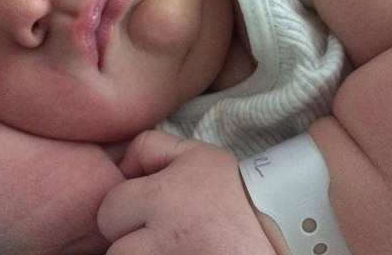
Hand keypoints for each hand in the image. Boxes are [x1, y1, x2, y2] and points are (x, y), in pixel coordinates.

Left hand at [98, 129, 276, 254]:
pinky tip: (182, 253)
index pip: (108, 209)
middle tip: (162, 234)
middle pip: (115, 249)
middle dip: (131, 241)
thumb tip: (119, 163)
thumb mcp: (199, 155)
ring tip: (174, 247)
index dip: (124, 209)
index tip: (146, 211)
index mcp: (164, 197)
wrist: (283, 232)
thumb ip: (151, 147)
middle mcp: (165, 237)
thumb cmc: (236, 193)